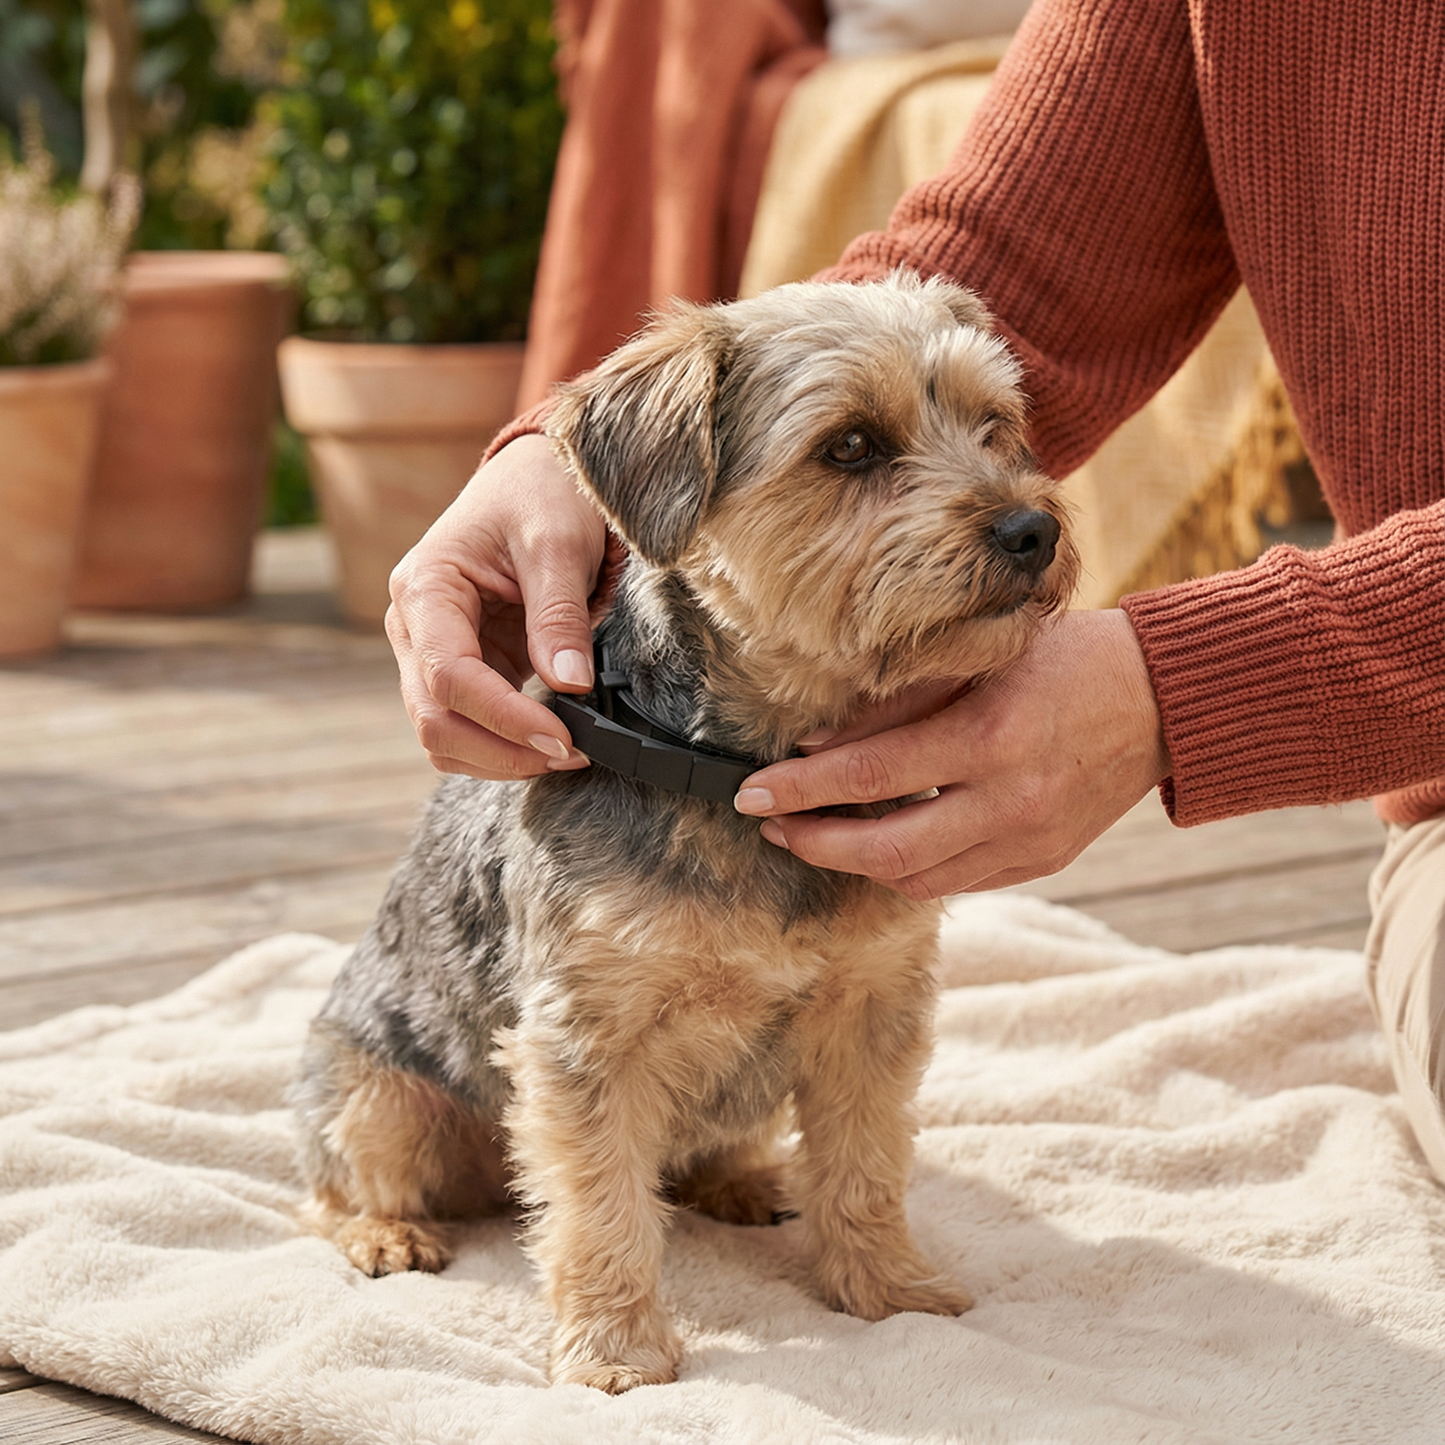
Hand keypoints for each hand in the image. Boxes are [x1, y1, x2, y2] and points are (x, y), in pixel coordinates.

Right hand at [385, 433, 605, 778]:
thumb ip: (557, 615)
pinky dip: (503, 746)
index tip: (562, 739)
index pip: (449, 676)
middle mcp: (414, 626)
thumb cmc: (544, 494)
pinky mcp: (461, 668)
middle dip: (500, 750)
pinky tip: (551, 739)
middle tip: (573, 754)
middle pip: (434, 719)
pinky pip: (467, 726)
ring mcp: (431, 652)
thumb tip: (567, 685)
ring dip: (499, 758)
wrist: (541, 477)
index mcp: (425, 588)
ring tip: (568, 751)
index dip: (504, 718)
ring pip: (444, 735)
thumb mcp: (558, 544)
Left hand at [733, 610, 1171, 897]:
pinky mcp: (1042, 863)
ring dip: (854, 863)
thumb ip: (898, 705)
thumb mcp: (979, 658)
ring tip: (814, 834)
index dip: (801, 789)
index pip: (870, 776)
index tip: (750, 792)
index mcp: (990, 737)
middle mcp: (1010, 801)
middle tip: (770, 825)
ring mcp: (1029, 842)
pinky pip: (956, 882)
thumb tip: (815, 744)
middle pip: (887, 851)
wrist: (1162, 700)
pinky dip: (907, 868)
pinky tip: (878, 841)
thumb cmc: (1064, 660)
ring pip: (917, 880)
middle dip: (814, 843)